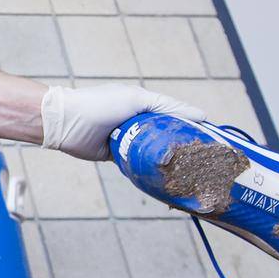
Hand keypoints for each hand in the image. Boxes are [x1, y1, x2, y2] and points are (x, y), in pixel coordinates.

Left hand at [40, 84, 203, 161]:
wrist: (65, 123)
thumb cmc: (100, 104)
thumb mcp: (137, 99)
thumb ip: (168, 106)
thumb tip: (201, 115)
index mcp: (145, 106)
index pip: (176, 117)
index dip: (193, 128)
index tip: (212, 142)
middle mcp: (139, 123)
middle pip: (167, 137)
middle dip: (182, 148)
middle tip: (203, 163)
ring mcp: (129, 140)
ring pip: (154, 152)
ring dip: (166, 161)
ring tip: (188, 173)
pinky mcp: (118, 156)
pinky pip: (139, 164)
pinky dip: (149, 169)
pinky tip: (165, 178)